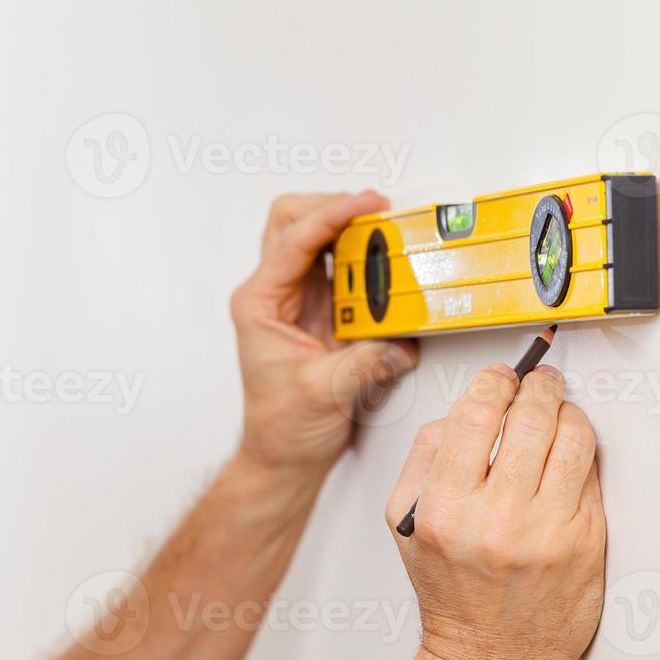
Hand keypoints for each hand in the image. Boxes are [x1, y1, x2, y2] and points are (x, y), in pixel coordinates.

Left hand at [231, 192, 419, 480]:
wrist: (283, 455)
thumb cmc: (281, 426)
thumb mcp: (325, 393)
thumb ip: (365, 362)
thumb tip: (400, 339)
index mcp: (259, 303)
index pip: (293, 240)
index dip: (331, 215)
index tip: (365, 204)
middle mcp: (275, 294)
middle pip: (294, 221)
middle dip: (333, 207)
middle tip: (376, 211)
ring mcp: (299, 299)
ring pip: (319, 239)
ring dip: (352, 232)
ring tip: (387, 237)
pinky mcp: (323, 311)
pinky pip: (345, 270)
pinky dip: (367, 263)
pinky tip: (388, 271)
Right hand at [385, 364, 605, 659]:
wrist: (493, 659)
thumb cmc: (452, 592)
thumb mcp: (407, 524)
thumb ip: (424, 460)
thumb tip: (462, 412)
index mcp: (446, 510)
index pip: (475, 416)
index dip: (492, 383)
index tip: (498, 378)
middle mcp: (498, 520)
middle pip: (530, 417)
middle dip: (536, 386)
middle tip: (536, 382)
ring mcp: (548, 531)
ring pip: (571, 437)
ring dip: (566, 411)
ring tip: (556, 410)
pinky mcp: (586, 542)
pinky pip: (591, 473)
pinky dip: (580, 451)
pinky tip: (566, 451)